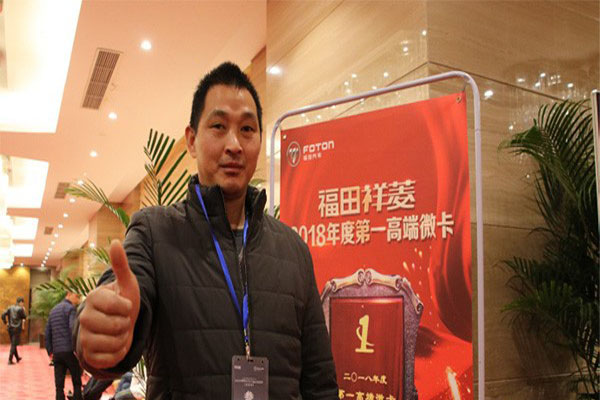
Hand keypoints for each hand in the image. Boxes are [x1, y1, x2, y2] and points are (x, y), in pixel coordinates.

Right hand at [78, 240, 139, 369]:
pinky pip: (109, 358)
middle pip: (114, 326)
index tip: (125, 305)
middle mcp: (83, 316)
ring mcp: (83, 337)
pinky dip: (118, 353)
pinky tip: (115, 344)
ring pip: (112, 343)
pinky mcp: (88, 355)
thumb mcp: (127, 284)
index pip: (117, 306)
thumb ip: (121, 265)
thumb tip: (116, 241)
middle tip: (123, 319)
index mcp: (93, 297)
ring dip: (123, 338)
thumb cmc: (123, 302)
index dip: (127, 307)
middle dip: (126, 324)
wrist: (119, 325)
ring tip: (119, 331)